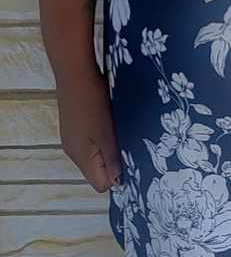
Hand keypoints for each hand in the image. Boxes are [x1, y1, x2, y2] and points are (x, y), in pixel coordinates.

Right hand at [56, 65, 121, 193]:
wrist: (75, 72)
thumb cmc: (91, 101)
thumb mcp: (106, 132)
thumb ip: (112, 159)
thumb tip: (118, 182)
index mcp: (81, 157)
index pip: (100, 184)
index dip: (117, 178)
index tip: (132, 162)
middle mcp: (73, 151)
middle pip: (97, 170)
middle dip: (115, 163)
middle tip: (130, 146)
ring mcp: (72, 137)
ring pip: (95, 154)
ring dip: (109, 148)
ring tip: (122, 132)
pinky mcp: (74, 124)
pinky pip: (91, 140)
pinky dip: (102, 136)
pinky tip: (109, 121)